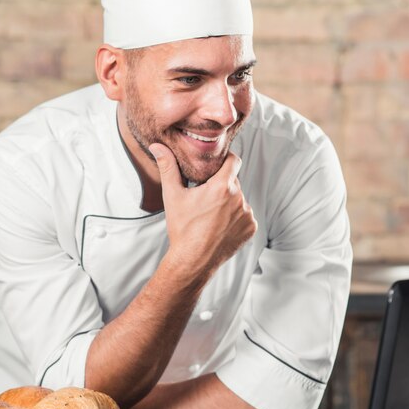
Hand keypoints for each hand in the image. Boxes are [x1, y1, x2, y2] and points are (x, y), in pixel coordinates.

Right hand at [149, 143, 256, 275]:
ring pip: (239, 200)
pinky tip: (220, 226)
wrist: (192, 261)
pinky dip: (235, 219)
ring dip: (229, 203)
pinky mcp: (251, 228)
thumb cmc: (182, 229)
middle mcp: (239, 198)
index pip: (234, 160)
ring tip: (211, 216)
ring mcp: (247, 214)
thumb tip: (157, 147)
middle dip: (222, 186)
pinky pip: (245, 216)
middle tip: (205, 197)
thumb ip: (168, 167)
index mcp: (222, 186)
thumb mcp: (173, 196)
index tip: (216, 166)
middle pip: (233, 182)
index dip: (225, 160)